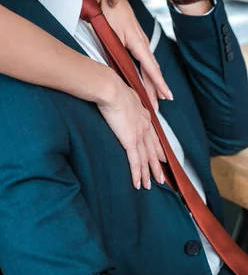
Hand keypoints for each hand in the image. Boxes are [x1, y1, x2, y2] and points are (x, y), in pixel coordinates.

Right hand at [98, 72, 165, 189]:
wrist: (111, 90)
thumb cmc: (114, 89)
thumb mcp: (127, 94)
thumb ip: (130, 102)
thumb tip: (127, 101)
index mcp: (144, 115)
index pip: (153, 136)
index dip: (158, 149)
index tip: (163, 158)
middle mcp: (144, 127)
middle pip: (152, 151)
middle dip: (156, 166)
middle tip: (161, 178)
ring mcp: (138, 135)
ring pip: (145, 159)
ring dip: (147, 174)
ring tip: (149, 185)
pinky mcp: (130, 141)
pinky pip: (135, 162)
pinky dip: (137, 174)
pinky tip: (138, 183)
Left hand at [99, 0, 172, 101]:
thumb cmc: (105, 7)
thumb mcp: (108, 29)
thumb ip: (115, 47)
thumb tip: (121, 67)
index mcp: (135, 41)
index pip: (150, 67)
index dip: (158, 84)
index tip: (166, 97)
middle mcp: (140, 40)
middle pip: (151, 68)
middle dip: (156, 88)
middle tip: (158, 107)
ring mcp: (137, 37)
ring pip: (147, 62)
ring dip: (151, 80)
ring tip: (155, 95)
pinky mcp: (132, 34)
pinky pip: (142, 56)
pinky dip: (145, 69)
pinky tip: (144, 74)